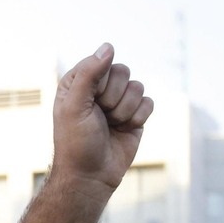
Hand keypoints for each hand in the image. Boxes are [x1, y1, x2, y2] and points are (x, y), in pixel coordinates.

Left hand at [49, 43, 154, 195]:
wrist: (91, 176)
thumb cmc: (76, 143)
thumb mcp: (74, 106)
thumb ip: (89, 74)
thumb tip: (108, 46)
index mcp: (78, 84)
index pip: (100, 62)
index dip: (100, 83)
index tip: (90, 102)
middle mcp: (98, 90)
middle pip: (122, 71)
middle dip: (114, 97)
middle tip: (100, 116)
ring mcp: (118, 102)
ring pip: (137, 87)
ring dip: (125, 110)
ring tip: (111, 126)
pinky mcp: (134, 115)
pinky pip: (149, 102)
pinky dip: (138, 117)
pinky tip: (125, 130)